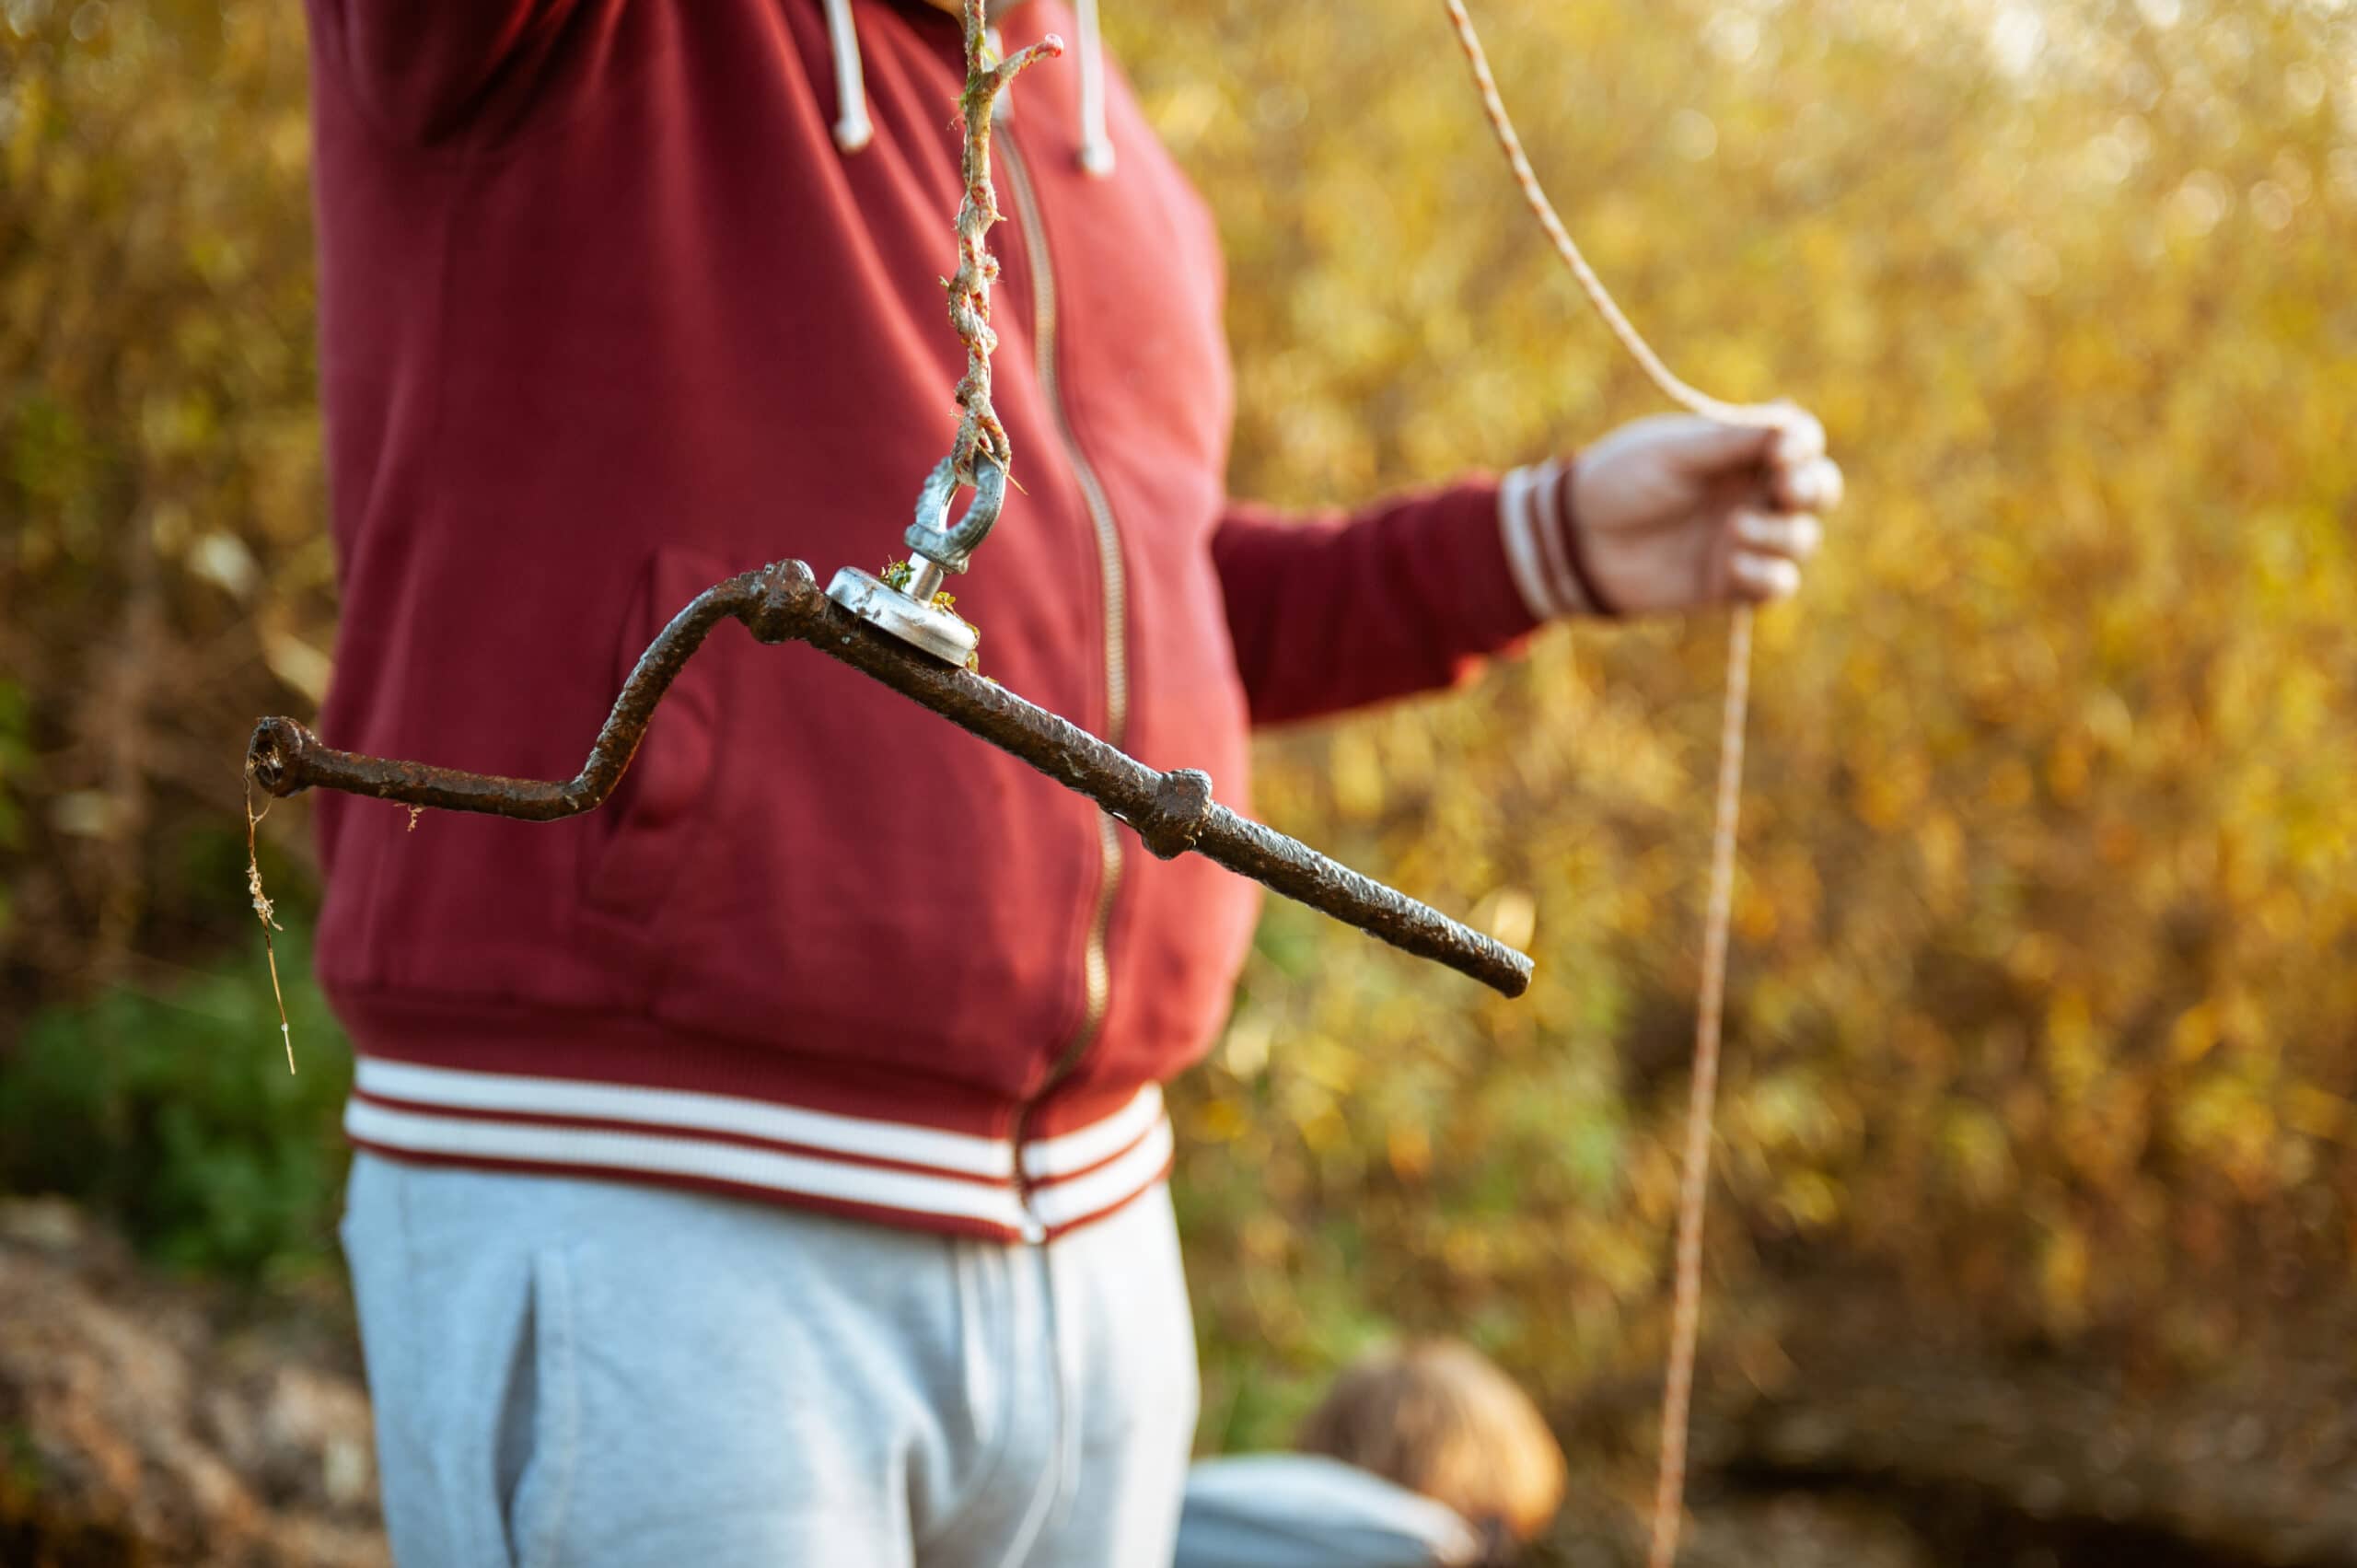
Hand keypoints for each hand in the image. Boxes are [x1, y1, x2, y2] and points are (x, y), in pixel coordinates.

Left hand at [1567, 406, 1841, 614]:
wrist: (1576, 542)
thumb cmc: (1619, 482)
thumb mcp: (1673, 453)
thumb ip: (1731, 441)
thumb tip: (1791, 426)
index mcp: (1741, 450)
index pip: (1801, 441)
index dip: (1804, 445)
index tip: (1784, 451)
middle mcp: (1752, 492)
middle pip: (1818, 489)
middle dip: (1812, 489)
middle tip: (1783, 489)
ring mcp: (1745, 539)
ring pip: (1802, 539)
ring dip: (1781, 533)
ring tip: (1734, 529)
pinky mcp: (1731, 584)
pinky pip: (1777, 584)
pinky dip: (1766, 574)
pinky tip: (1729, 564)